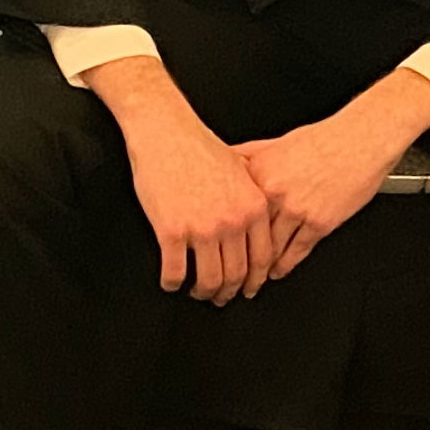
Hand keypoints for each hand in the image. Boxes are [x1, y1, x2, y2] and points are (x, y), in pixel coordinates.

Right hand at [94, 64, 282, 301]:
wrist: (166, 132)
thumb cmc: (200, 148)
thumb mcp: (241, 171)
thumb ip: (251, 200)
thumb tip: (255, 226)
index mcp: (252, 207)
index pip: (262, 258)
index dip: (254, 280)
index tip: (248, 288)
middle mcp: (232, 221)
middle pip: (237, 275)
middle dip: (228, 293)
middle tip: (220, 297)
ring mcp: (202, 228)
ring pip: (208, 279)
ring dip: (202, 292)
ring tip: (195, 291)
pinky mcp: (172, 231)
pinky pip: (174, 272)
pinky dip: (172, 282)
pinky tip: (171, 280)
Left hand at [232, 72, 429, 281]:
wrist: (360, 140)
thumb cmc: (323, 140)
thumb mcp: (275, 142)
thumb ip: (247, 156)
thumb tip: (224, 164)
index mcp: (258, 173)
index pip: (231, 212)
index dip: (220, 234)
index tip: (213, 249)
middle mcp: (273, 193)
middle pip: (246, 236)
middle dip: (237, 261)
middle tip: (228, 276)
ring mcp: (296, 209)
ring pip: (270, 249)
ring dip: (260, 270)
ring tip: (252, 280)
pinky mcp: (318, 222)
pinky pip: (296, 251)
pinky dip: (285, 266)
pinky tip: (278, 271)